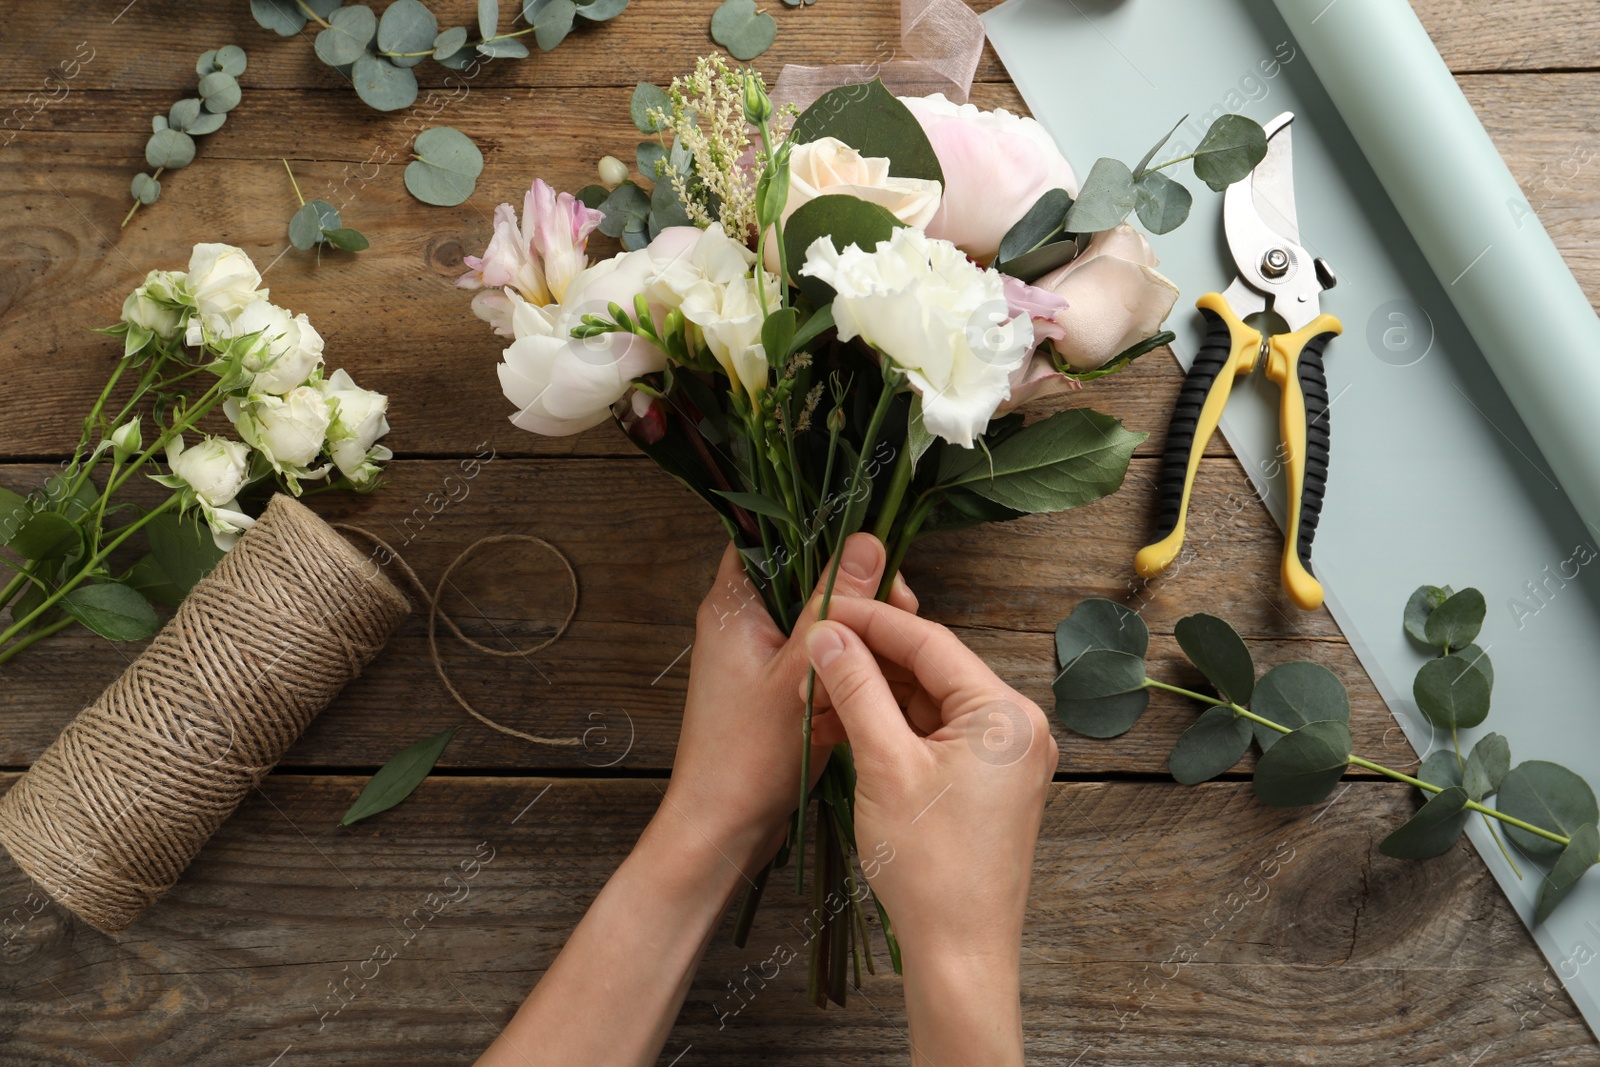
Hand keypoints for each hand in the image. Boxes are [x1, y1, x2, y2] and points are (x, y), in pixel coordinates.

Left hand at [664, 533, 917, 866]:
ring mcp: (757, 656)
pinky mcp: (774, 687)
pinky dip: (846, 661)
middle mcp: (740, 622)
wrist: (723, 829)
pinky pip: (817, 655)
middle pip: (804, 576)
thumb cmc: (747, 757)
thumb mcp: (800, 674)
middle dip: (854, 587)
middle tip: (900, 604)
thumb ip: (834, 606)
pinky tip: (877, 676)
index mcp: (733, 606)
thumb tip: (867, 539)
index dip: (821, 532)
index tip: (870, 547)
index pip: (769, 534)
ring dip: (856, 628)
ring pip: (817, 618)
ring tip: (894, 644)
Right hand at [802, 598, 1057, 1065]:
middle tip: (814, 650)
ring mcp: (1006, 758)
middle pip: (932, 669)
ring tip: (821, 688)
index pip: (930, 642)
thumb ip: (857, 690)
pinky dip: (895, 726)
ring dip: (878, 693)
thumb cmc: (931, 867)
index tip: (826, 605)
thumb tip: (828, 634)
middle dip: (870, 659)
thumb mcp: (884, 765)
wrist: (960, 954)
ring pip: (931, 702)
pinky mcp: (988, 784)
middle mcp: (1017, 727)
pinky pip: (937, 735)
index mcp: (1006, 714)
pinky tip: (849, 722)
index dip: (872, 620)